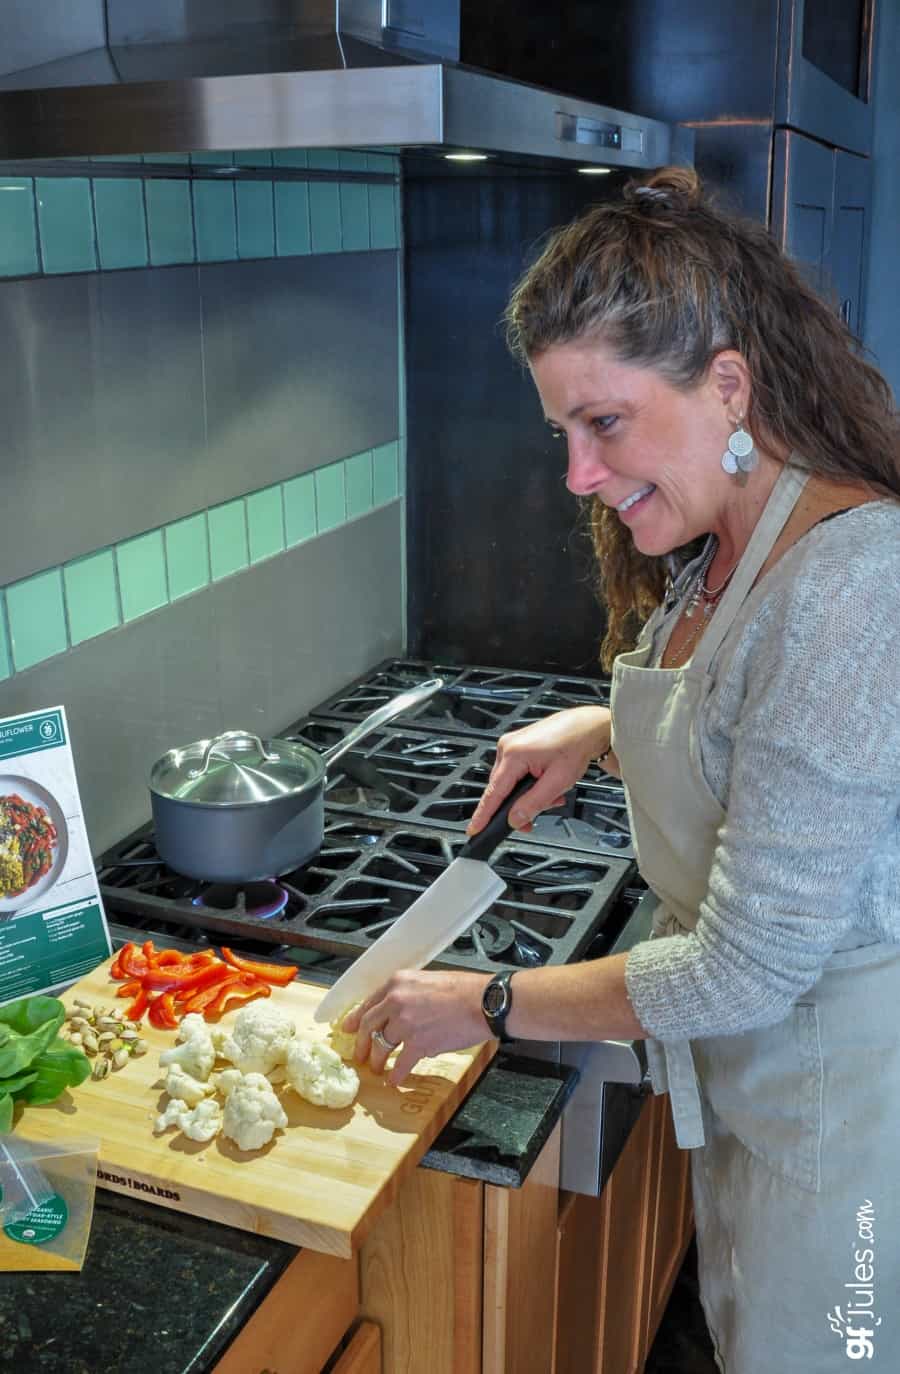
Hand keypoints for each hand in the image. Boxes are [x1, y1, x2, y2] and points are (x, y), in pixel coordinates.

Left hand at [342, 969, 491, 1085]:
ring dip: (377, 1061)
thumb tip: (397, 1012)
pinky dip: (395, 1075)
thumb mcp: (427, 981)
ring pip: (380, 1046)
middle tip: (359, 1055)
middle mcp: (396, 1002)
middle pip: (368, 1026)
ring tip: (377, 1069)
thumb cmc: (463, 990)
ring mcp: (405, 1024)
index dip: (356, 1019)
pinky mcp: (418, 1044)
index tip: (348, 1028)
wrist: (483, 1002)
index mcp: (398, 983)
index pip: (368, 1003)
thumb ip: (408, 994)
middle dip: (360, 1043)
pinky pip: (400, 1064)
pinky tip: (394, 1080)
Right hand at [467, 706, 613, 834]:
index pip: (494, 793)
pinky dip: (528, 783)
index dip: (483, 815)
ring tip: (552, 795)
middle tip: (539, 814)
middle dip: (520, 805)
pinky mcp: (516, 745)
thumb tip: (515, 819)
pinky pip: (515, 772)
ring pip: (510, 782)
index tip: (474, 829)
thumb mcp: (557, 782)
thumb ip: (533, 803)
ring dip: (527, 794)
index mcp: (514, 754)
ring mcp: (511, 744)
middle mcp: (507, 747)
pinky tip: (544, 784)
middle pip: (502, 789)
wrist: (585, 727)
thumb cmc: (575, 746)